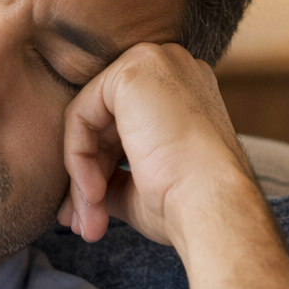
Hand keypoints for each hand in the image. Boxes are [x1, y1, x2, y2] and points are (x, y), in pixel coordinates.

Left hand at [57, 43, 256, 248]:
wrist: (212, 205)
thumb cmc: (186, 203)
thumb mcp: (139, 188)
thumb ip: (108, 177)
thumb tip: (76, 200)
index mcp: (180, 93)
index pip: (119, 127)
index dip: (99, 171)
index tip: (92, 218)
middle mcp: (170, 68)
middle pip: (100, 123)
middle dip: (86, 177)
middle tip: (84, 225)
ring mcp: (153, 62)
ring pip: (87, 120)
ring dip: (81, 175)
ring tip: (90, 219)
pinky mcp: (133, 69)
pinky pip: (80, 114)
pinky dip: (78, 156)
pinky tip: (94, 192)